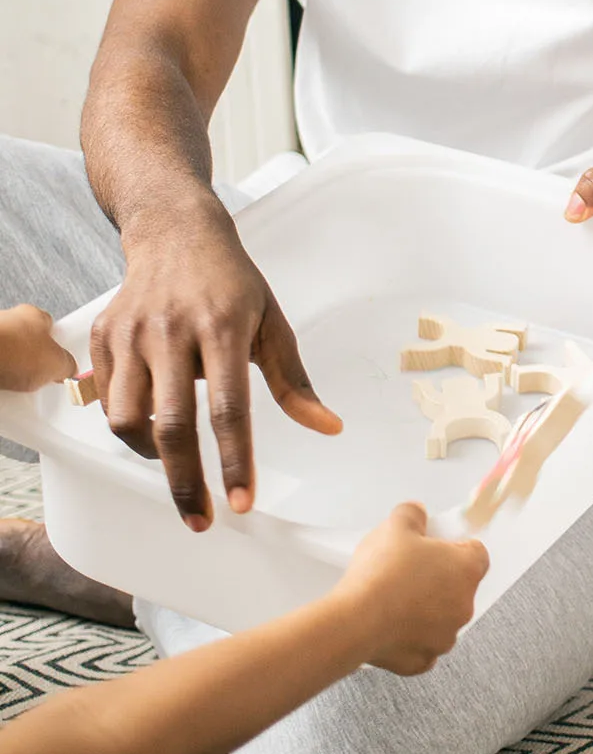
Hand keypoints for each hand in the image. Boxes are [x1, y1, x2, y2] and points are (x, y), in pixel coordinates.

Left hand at [0, 307, 77, 393]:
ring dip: (12, 374)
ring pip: (9, 359)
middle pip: (29, 345)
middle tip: (38, 379)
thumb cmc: (9, 350)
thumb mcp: (57, 363)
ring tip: (15, 386)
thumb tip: (68, 370)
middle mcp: (10, 321)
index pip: (53, 328)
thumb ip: (66, 365)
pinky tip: (0, 389)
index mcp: (35, 315)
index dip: (59, 347)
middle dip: (33, 364)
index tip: (62, 363)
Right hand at [90, 201, 340, 530]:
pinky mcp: (103, 337)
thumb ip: (295, 381)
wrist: (175, 233)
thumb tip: (328, 427)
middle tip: (201, 519)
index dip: (235, 461)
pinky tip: (156, 427)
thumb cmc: (231, 283)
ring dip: (154, 456)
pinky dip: (132, 426)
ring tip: (180, 464)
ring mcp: (131, 334)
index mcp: (223, 328)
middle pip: (172, 426)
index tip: (241, 503)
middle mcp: (171, 331)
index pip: (229, 409)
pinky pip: (109, 401)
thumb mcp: (273, 322)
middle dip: (186, 482)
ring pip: (128, 419)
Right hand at [336, 502, 489, 674]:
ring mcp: (445, 636)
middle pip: (457, 587)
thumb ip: (412, 513)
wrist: (355, 621)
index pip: (477, 553)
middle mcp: (464, 606)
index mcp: (466, 570)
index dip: (455, 547)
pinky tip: (388, 625)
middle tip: (408, 571)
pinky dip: (408, 638)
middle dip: (437, 579)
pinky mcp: (423, 660)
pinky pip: (421, 646)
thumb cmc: (381, 575)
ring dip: (424, 610)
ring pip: (440, 618)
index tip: (436, 546)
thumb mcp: (396, 525)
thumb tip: (416, 513)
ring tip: (393, 598)